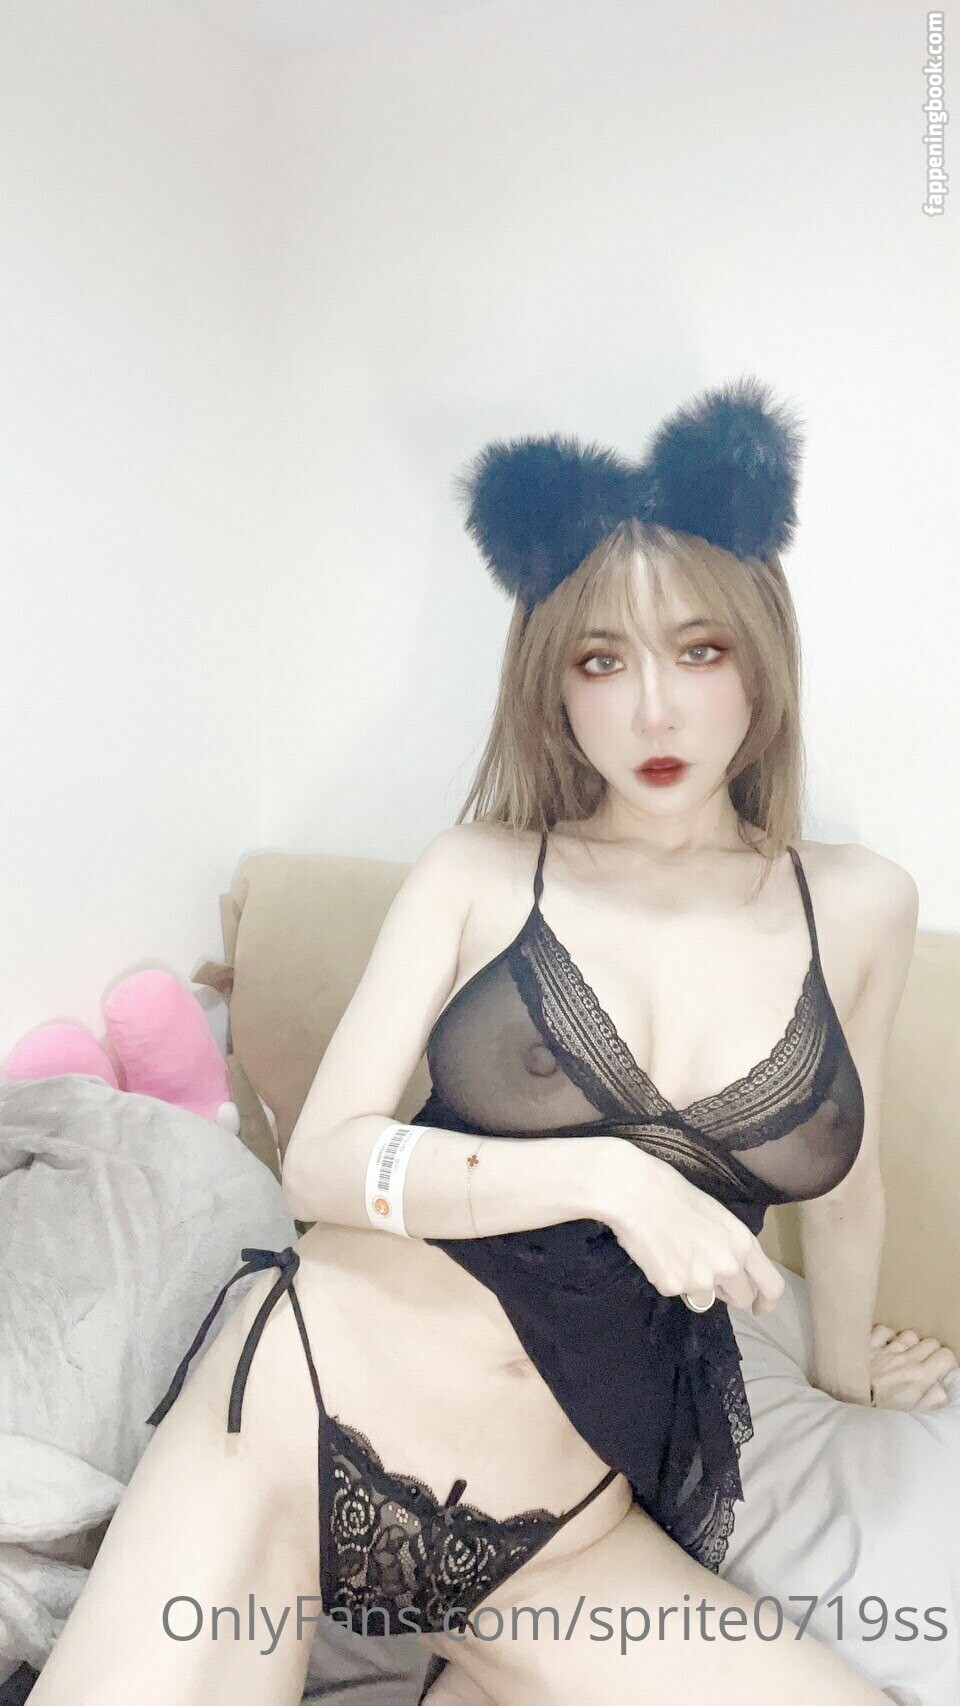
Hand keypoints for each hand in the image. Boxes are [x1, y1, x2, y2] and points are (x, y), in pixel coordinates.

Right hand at [600, 1144, 784, 1314]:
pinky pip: (676, 1291)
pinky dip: (668, 1278)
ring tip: (676, 1253)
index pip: (771, 1286)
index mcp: (744, 1244)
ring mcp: (701, 1280)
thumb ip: (731, 1248)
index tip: (759, 1307)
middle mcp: (728, 1266)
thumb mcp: (719, 1218)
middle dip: (727, 1291)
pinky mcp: (672, 1287)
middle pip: (740, 1298)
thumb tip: (730, 1271)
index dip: (766, 1301)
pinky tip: (658, 1253)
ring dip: (696, 1285)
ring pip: (705, 1297)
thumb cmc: (676, 1194)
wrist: (636, 1192)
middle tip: (707, 1271)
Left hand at [869, 1323, 957, 1411]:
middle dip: (932, 1352)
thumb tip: (943, 1388)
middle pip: (930, 1342)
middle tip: (925, 1363)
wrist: (848, 1403)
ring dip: (911, 1344)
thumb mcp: (913, 1414)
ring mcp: (886, 1349)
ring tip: (906, 1355)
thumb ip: (933, 1400)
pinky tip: (886, 1345)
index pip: (945, 1356)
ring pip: (910, 1335)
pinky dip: (887, 1335)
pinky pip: (884, 1329)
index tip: (941, 1370)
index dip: (946, 1362)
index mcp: (920, 1377)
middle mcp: (906, 1359)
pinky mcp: (868, 1344)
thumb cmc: (880, 1413)